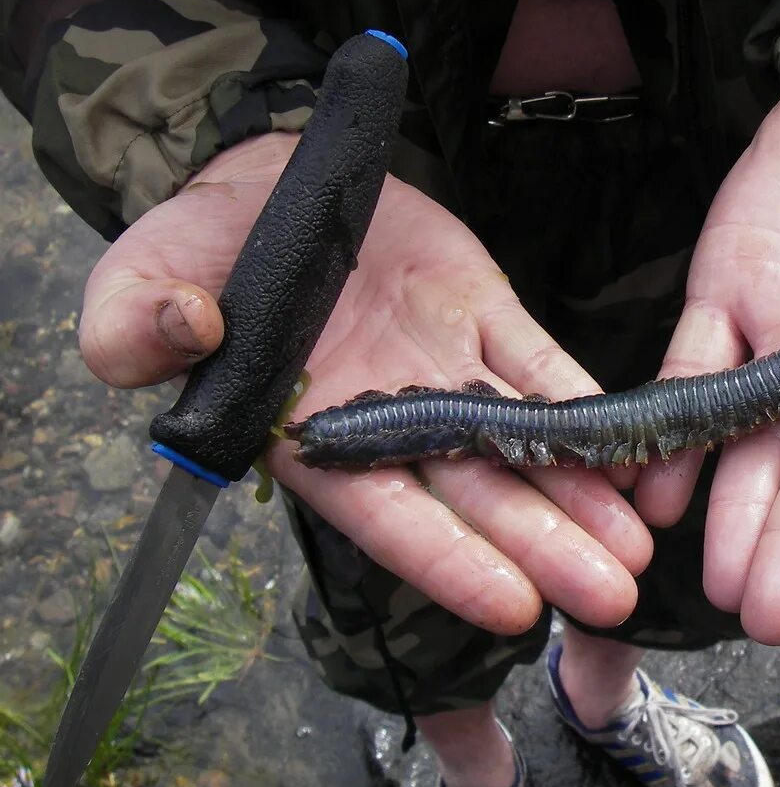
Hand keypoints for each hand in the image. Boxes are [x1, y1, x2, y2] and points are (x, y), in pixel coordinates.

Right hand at [80, 133, 651, 633]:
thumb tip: (180, 331)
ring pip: (522, 440)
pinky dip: (585, 405)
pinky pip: (539, 362)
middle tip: (612, 598)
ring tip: (637, 547)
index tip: (515, 605)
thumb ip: (136, 323)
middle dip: (545, 547)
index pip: (388, 514)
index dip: (450, 561)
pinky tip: (631, 447)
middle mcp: (391, 418)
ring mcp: (445, 367)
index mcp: (311, 435)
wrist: (263, 181)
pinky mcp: (483, 313)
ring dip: (581, 492)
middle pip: (478, 494)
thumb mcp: (140, 282)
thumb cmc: (193, 251)